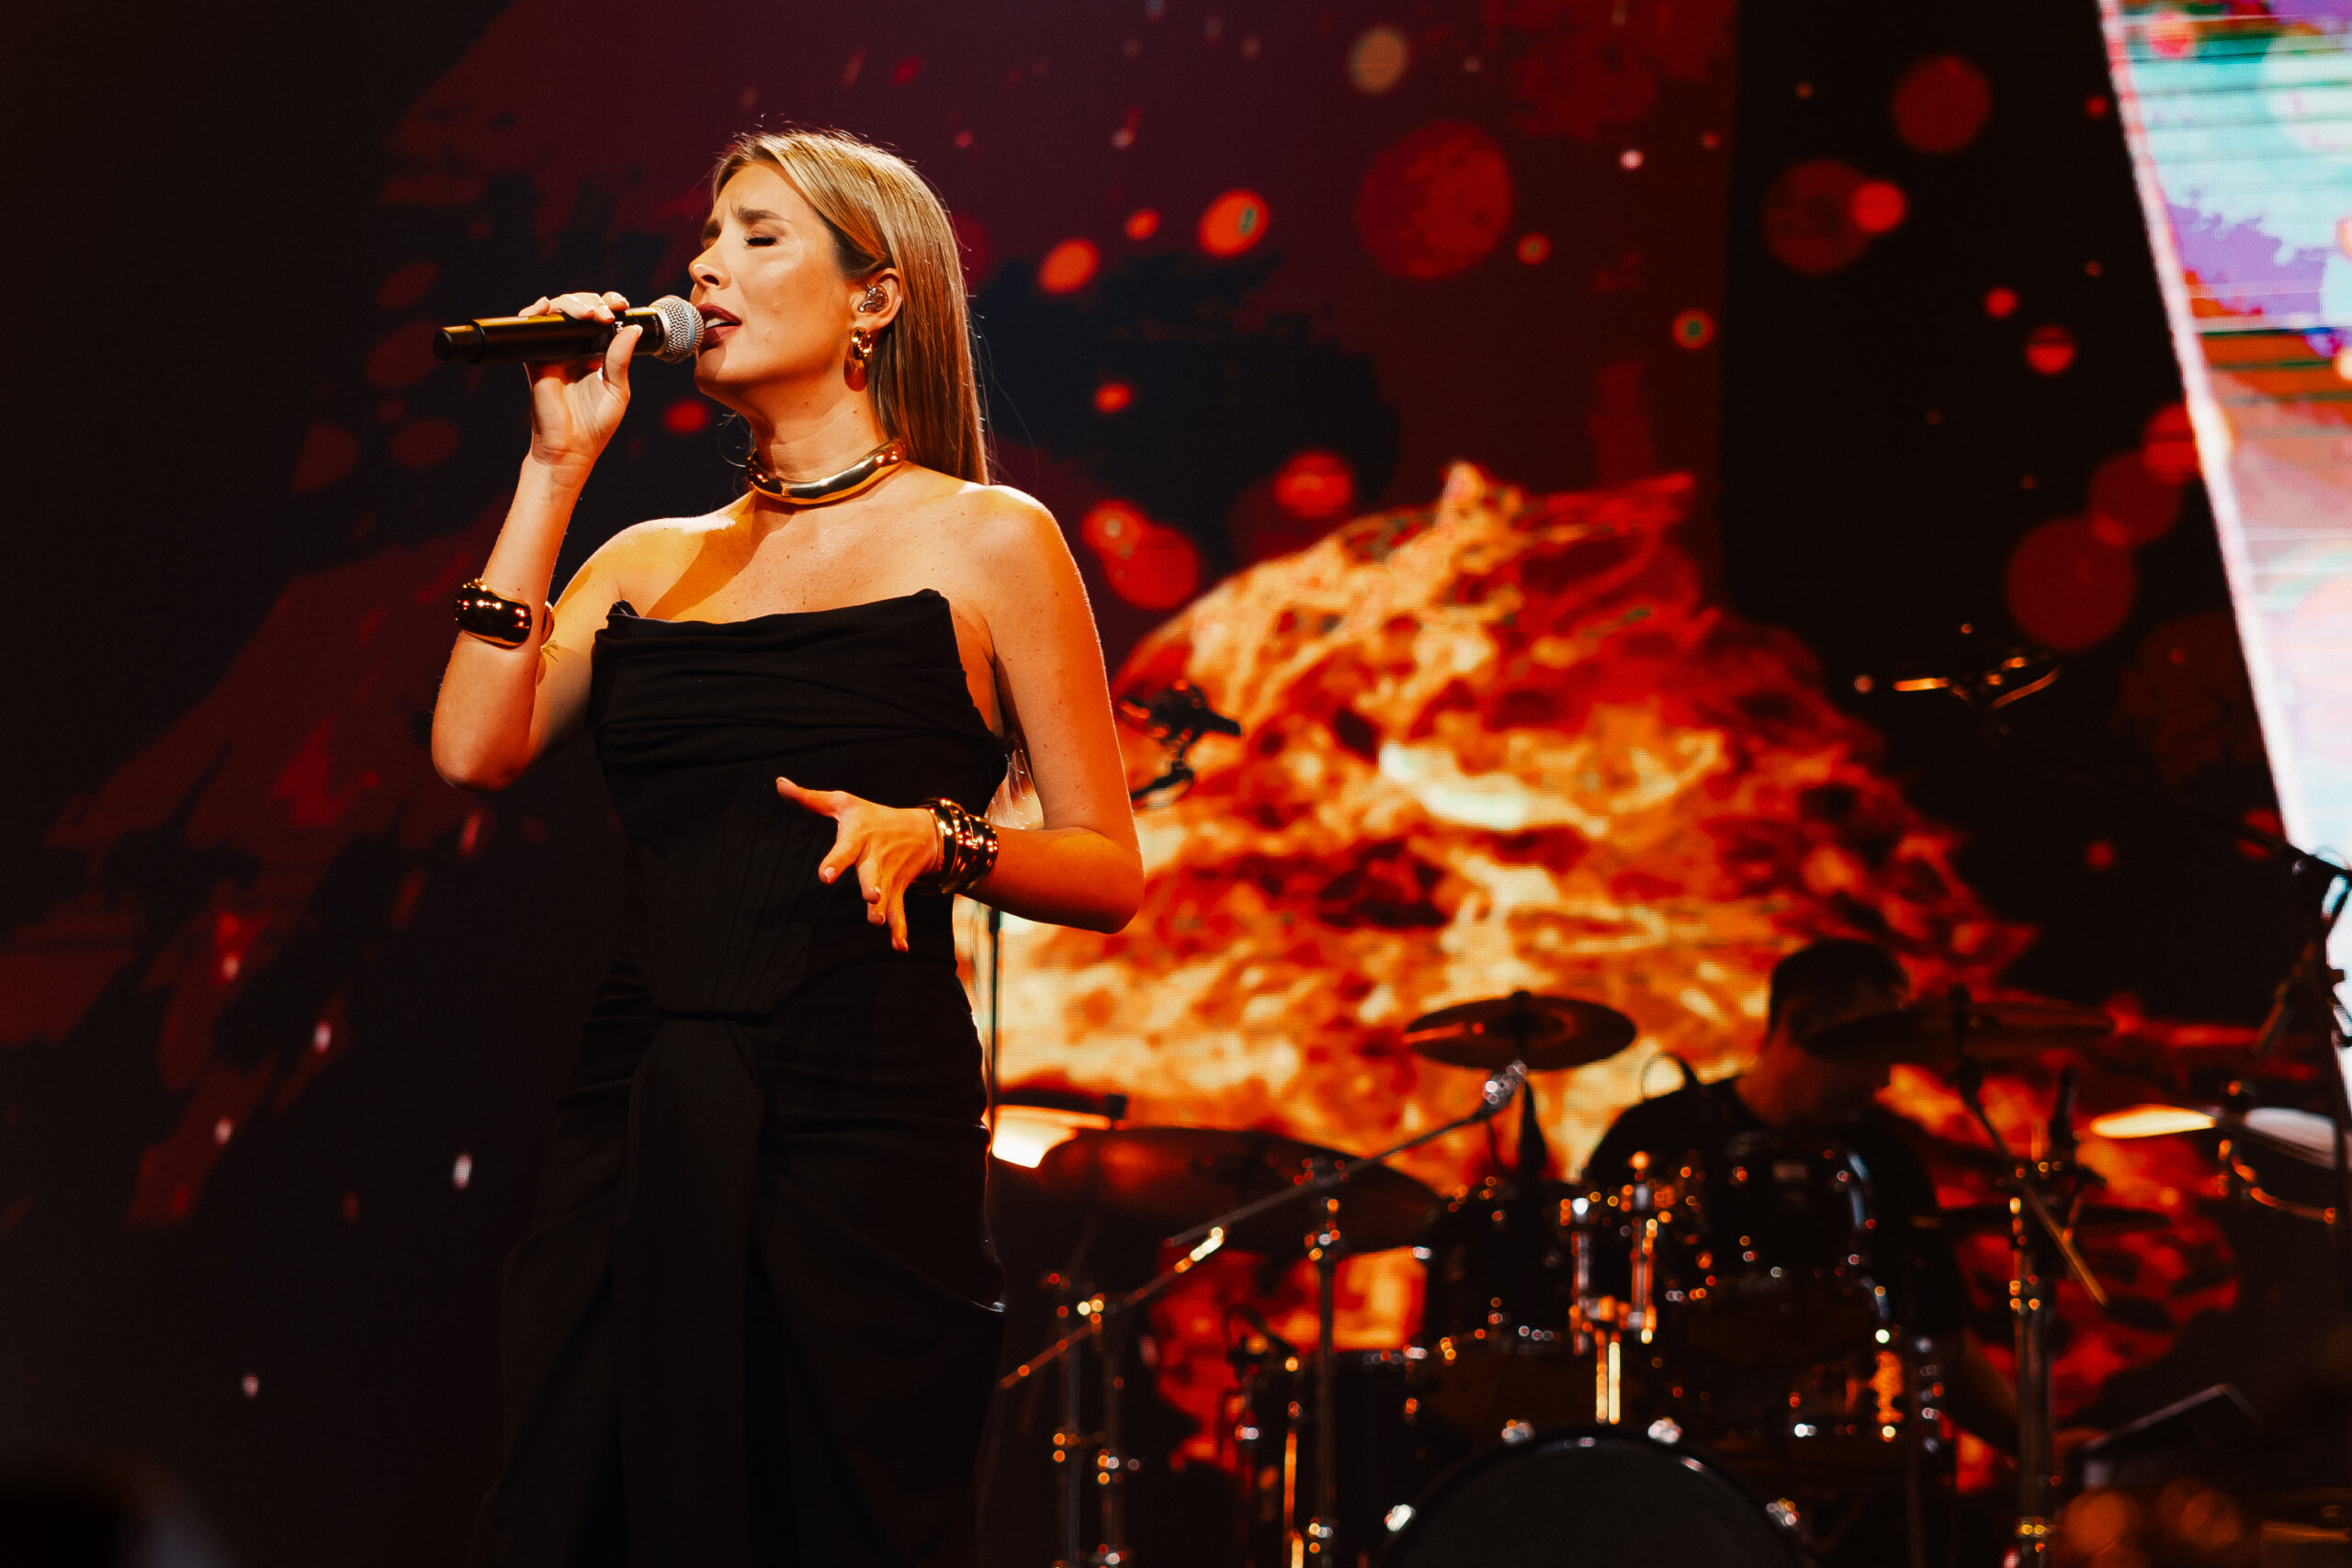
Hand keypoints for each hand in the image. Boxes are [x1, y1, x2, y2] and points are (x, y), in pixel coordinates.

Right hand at [520, 289, 639, 475]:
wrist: (570, 449)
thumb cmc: (595, 426)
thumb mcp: (617, 390)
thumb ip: (620, 359)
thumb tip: (632, 328)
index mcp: (596, 355)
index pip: (601, 320)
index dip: (608, 304)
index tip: (619, 303)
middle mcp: (574, 350)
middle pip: (579, 310)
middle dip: (592, 302)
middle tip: (605, 314)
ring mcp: (554, 352)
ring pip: (558, 313)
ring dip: (571, 303)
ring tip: (587, 314)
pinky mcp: (536, 359)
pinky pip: (532, 329)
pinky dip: (535, 312)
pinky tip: (546, 307)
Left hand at [775, 778, 944, 951]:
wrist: (922, 832)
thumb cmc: (873, 817)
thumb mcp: (844, 803)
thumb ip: (811, 799)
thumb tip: (779, 784)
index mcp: (859, 837)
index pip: (846, 849)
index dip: (836, 861)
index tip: (825, 876)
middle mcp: (875, 859)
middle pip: (873, 873)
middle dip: (873, 885)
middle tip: (872, 896)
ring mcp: (888, 878)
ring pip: (887, 896)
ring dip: (884, 910)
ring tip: (877, 921)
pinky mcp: (897, 892)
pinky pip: (900, 913)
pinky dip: (901, 930)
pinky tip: (899, 947)